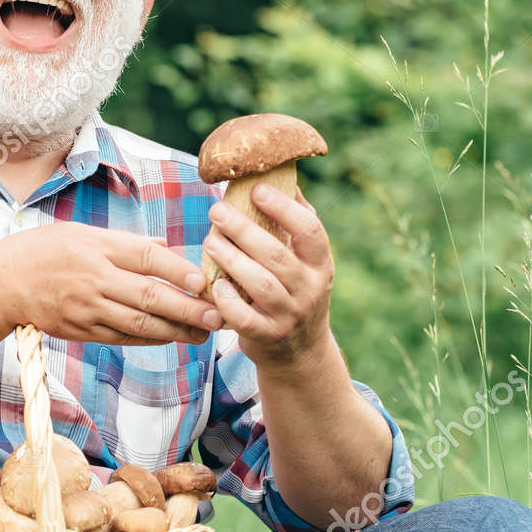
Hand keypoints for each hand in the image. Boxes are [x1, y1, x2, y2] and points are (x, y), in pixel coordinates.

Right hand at [0, 222, 218, 345]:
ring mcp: (86, 309)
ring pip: (139, 324)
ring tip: (203, 332)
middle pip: (148, 296)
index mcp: (95, 247)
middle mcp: (93, 279)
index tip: (204, 280)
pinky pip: (122, 338)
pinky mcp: (80, 330)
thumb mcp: (81, 232)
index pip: (144, 257)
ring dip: (176, 330)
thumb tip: (164, 248)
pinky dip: (150, 339)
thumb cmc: (42, 250)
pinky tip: (171, 337)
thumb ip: (124, 243)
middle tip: (217, 315)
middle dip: (188, 308)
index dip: (177, 270)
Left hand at [202, 184, 333, 367]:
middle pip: (277, 255)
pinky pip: (245, 318)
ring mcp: (289, 315)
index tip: (257, 189)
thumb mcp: (307, 262)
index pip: (310, 231)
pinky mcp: (267, 336)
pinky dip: (227, 300)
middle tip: (216, 211)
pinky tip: (214, 283)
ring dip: (232, 260)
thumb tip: (284, 179)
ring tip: (210, 241)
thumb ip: (296, 224)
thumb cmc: (296, 292)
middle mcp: (310, 289)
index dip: (284, 208)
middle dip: (244, 230)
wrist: (299, 352)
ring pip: (261, 284)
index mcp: (321, 264)